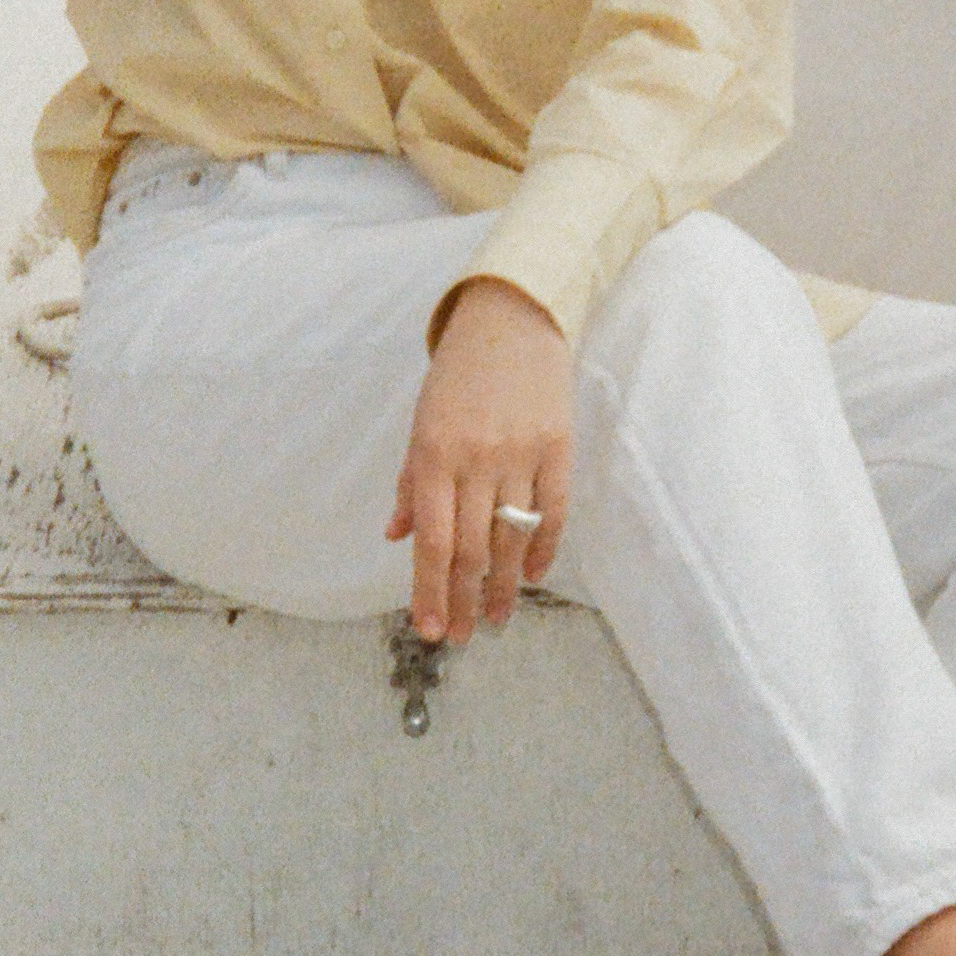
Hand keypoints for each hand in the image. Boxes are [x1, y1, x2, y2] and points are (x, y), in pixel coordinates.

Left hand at [390, 276, 573, 644]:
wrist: (512, 319)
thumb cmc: (458, 375)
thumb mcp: (421, 422)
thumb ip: (410, 482)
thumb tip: (397, 537)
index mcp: (434, 454)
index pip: (432, 540)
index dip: (430, 591)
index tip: (429, 629)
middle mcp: (477, 459)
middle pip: (470, 549)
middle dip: (463, 600)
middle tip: (461, 636)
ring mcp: (521, 455)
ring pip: (512, 539)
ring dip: (502, 587)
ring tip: (496, 618)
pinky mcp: (559, 448)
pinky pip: (553, 513)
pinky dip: (543, 550)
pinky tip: (531, 576)